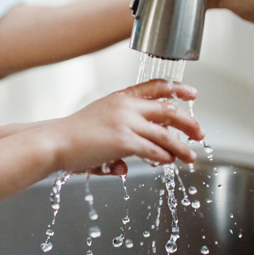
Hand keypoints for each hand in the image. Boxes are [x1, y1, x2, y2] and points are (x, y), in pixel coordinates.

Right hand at [40, 79, 203, 174]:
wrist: (54, 142)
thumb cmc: (70, 137)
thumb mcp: (98, 128)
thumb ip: (116, 143)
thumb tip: (124, 167)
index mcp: (119, 98)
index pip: (154, 86)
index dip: (176, 89)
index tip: (192, 93)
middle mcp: (125, 106)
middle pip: (167, 110)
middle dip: (188, 122)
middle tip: (200, 132)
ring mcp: (125, 123)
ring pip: (165, 134)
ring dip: (181, 146)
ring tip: (190, 156)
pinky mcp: (123, 141)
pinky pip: (153, 150)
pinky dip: (164, 157)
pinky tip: (169, 161)